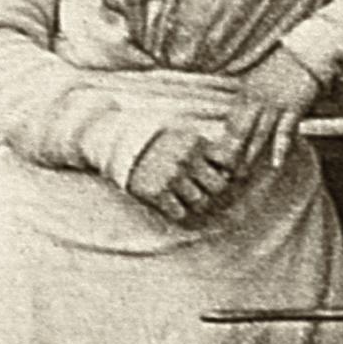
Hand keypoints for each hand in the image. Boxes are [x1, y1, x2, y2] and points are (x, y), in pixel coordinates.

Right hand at [106, 89, 256, 227]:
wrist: (116, 142)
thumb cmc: (153, 138)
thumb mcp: (180, 132)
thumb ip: (202, 145)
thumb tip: (226, 164)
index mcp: (195, 143)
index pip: (226, 162)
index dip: (226, 171)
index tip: (218, 174)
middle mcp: (186, 161)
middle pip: (217, 185)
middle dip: (212, 190)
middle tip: (202, 190)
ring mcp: (171, 177)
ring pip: (199, 201)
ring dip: (194, 201)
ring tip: (184, 197)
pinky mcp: (156, 193)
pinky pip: (178, 211)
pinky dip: (177, 210)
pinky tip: (170, 203)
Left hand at [218, 45, 326, 179]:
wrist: (307, 53)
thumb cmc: (283, 66)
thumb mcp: (257, 78)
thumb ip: (246, 96)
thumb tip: (233, 113)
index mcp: (245, 93)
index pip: (230, 122)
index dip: (222, 142)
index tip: (214, 159)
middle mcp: (256, 100)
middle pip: (240, 132)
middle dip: (231, 154)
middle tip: (223, 174)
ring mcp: (275, 105)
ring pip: (258, 135)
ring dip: (250, 156)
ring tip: (243, 175)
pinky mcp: (293, 108)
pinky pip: (284, 132)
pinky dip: (280, 149)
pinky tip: (277, 164)